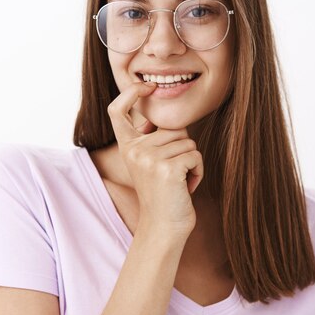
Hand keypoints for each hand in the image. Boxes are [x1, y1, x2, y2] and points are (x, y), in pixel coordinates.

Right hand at [107, 81, 202, 234]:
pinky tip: (186, 187)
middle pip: (174, 128)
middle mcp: (134, 149)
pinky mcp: (167, 168)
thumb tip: (169, 114)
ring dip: (192, 163)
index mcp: (127, 146)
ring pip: (188, 142)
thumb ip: (155, 139)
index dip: (130, 92)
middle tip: (173, 174)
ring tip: (179, 182)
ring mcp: (149, 158)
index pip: (117, 110)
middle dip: (183, 149)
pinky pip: (195, 156)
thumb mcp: (151, 162)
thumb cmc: (164, 194)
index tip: (146, 87)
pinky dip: (198, 172)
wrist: (164, 228)